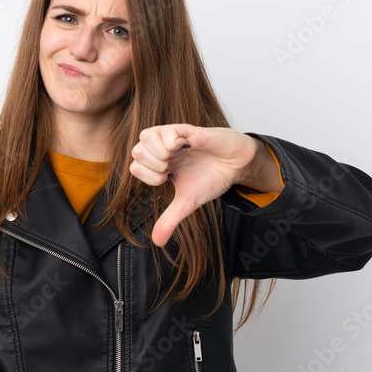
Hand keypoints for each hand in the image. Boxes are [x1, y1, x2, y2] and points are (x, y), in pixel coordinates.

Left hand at [130, 124, 271, 246]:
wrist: (237, 166)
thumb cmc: (212, 178)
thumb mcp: (187, 203)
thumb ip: (170, 219)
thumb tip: (157, 242)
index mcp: (159, 163)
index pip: (135, 166)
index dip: (147, 177)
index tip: (169, 179)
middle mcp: (162, 148)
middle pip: (136, 151)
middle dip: (152, 167)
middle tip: (172, 169)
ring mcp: (173, 137)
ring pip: (145, 137)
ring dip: (159, 153)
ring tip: (177, 157)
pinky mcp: (188, 129)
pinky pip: (168, 130)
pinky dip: (173, 142)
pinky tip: (186, 147)